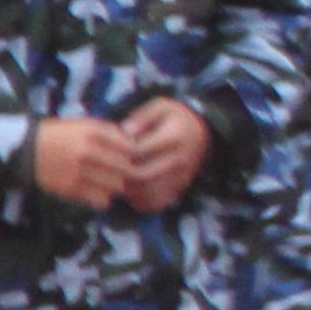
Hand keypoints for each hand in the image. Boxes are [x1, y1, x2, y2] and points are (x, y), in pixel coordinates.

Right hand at [31, 117, 131, 208]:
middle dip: (128, 170)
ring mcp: (79, 171)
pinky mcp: (70, 188)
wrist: (24, 150)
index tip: (132, 156)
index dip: (135, 153)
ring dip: (117, 185)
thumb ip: (109, 132)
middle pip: (126, 167)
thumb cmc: (58, 135)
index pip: (130, 146)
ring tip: (112, 182)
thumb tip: (135, 143)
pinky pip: (100, 199)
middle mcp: (87, 151)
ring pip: (116, 185)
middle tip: (125, 172)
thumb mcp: (83, 124)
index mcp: (93, 132)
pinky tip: (99, 191)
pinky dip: (104, 197)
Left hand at [117, 97, 213, 211]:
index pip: (138, 150)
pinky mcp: (178, 188)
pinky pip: (154, 202)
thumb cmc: (176, 118)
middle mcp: (179, 160)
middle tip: (106, 166)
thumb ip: (142, 117)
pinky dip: (138, 200)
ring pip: (145, 193)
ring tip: (116, 177)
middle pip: (140, 176)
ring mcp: (180, 177)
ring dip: (126, 188)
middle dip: (118, 173)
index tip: (105, 146)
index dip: (117, 151)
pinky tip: (131, 188)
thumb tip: (124, 131)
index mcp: (174, 137)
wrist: (204, 133)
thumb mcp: (162, 107)